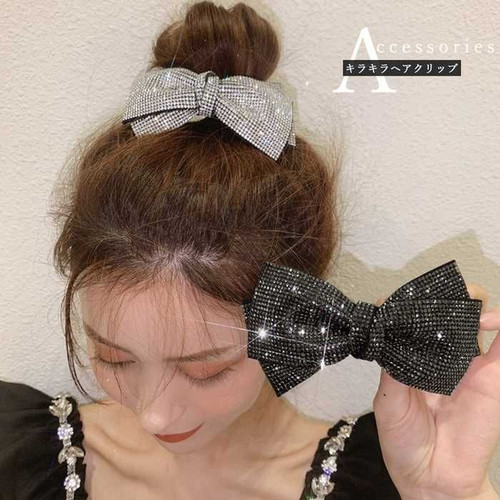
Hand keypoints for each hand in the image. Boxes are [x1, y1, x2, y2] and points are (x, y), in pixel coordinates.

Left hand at [372, 283, 499, 498]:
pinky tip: (489, 318)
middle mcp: (437, 357)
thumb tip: (387, 329)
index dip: (404, 306)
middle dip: (441, 297)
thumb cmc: (404, 441)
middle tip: (432, 295)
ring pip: (473, 320)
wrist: (433, 478)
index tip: (393, 299)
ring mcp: (466, 365)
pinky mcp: (491, 378)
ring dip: (470, 303)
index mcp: (411, 359)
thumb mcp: (388, 400)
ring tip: (461, 301)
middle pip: (444, 314)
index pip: (411, 321)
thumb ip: (392, 365)